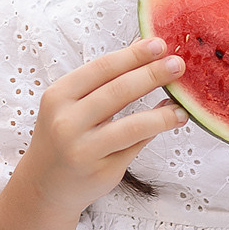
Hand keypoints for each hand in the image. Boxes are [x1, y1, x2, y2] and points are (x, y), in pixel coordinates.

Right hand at [14, 36, 189, 218]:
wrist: (45, 185)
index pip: (102, 69)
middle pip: (118, 92)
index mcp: (59, 96)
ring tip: (182, 105)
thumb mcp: (73, 102)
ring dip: (162, 114)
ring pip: (132, 126)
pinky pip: (135, 147)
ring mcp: (84, 150)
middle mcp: (67, 122)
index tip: (160, 44)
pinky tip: (170, 120)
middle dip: (152, 75)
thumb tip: (143, 45)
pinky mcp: (102, 172)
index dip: (133, 55)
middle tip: (178, 64)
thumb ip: (106, 77)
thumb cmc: (64, 134)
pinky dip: (156, 132)